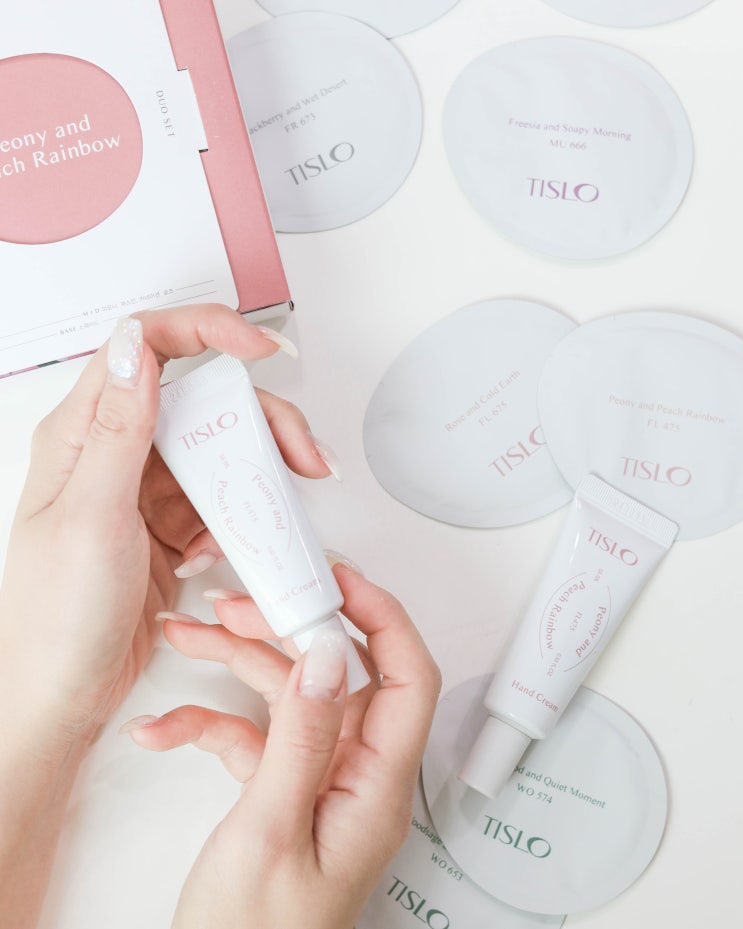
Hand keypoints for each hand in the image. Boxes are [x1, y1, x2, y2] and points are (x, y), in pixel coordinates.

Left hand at [0, 304, 330, 750]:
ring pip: (217, 450)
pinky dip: (237, 516)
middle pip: (201, 400)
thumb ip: (120, 428)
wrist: (63, 695)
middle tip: (302, 452)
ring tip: (286, 497)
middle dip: (260, 418)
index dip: (208, 332)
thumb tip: (138, 344)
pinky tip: (225, 546)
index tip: (261, 350)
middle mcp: (115, 453)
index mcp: (84, 433)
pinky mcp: (165, 525)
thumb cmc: (57, 615)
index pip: (147, 347)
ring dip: (258, 470)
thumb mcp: (93, 515)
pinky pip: (218, 499)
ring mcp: (143, 490)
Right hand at [122, 563, 441, 928]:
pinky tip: (162, 728)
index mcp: (375, 786)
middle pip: (335, 674)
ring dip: (237, 664)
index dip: (382, 618)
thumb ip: (303, 738)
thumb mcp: (272, 830)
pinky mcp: (280, 790)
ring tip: (187, 635)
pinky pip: (252, 735)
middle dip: (284, 630)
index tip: (337, 578)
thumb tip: (329, 656)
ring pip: (288, 696)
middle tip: (237, 602)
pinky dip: (207, 722)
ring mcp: (317, 781)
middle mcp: (355, 775)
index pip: (408, 678)